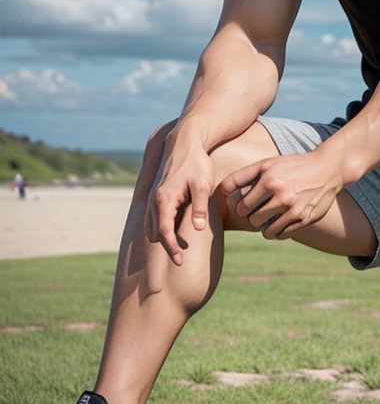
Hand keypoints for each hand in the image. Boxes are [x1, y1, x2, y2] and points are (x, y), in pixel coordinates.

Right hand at [145, 130, 214, 264]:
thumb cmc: (196, 163)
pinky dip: (161, 228)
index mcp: (164, 199)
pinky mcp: (157, 195)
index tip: (180, 261)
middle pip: (155, 232)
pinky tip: (174, 231)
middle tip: (181, 260)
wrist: (185, 141)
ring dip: (163, 238)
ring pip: (152, 226)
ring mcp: (154, 197)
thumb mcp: (203, 185)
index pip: (164, 231)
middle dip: (166, 246)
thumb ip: (200, 207)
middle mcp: (154, 200)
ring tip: (178, 250)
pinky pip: (154, 218)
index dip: (172, 248)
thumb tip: (197, 228)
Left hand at [219, 149, 345, 239]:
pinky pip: (281, 234)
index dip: (241, 208)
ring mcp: (294, 209)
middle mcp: (281, 194)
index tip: (246, 205)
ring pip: (266, 232)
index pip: (241, 206)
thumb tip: (220, 191)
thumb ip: (242, 176)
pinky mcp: (305, 219)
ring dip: (264, 228)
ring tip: (269, 218)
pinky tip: (282, 220)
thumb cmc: (291, 166)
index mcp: (268, 179)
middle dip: (252, 218)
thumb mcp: (267, 164)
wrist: (327, 168)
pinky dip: (278, 231)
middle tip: (258, 212)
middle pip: (252, 220)